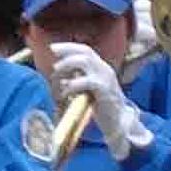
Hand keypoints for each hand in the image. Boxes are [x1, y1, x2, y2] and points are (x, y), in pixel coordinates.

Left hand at [50, 37, 147, 155]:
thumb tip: (62, 80)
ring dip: (67, 65)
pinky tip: (65, 93)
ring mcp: (106, 78)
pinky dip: (71, 85)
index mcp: (102, 69)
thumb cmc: (102, 108)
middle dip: (67, 50)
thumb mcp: (88, 92)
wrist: (119, 122)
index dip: (69, 47)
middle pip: (85, 52)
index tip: (53, 48)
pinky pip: (85, 81)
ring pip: (84, 62)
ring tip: (56, 74)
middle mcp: (105, 70)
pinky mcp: (104, 89)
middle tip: (52, 54)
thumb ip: (78, 83)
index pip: (86, 51)